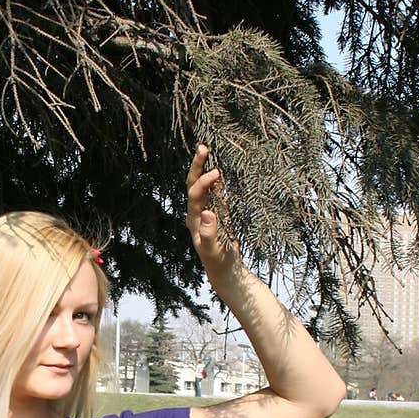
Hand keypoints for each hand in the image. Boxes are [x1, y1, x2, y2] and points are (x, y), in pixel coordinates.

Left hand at [186, 143, 240, 276]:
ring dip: (204, 169)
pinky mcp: (218, 214)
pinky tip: (218, 169)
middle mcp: (197, 213)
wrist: (224, 271)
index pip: (195, 195)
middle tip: (202, 146)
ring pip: (203, 186)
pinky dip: (216, 181)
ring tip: (206, 149)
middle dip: (197, 166)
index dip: (204, 182)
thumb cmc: (218, 263)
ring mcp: (207, 212)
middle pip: (193, 185)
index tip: (216, 172)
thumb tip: (208, 211)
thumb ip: (210, 232)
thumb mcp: (214, 250)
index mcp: (194, 220)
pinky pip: (215, 193)